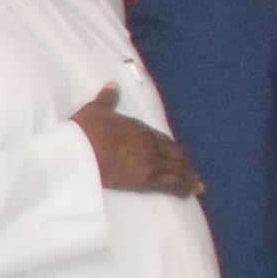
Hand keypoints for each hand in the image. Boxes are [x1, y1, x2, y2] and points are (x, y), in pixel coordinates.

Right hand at [74, 86, 202, 197]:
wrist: (80, 151)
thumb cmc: (86, 130)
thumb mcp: (95, 110)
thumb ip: (107, 99)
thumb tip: (113, 85)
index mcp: (140, 128)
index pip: (163, 139)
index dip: (172, 148)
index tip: (179, 154)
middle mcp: (150, 145)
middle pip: (173, 155)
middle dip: (184, 164)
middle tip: (193, 174)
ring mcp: (150, 163)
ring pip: (175, 170)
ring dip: (187, 177)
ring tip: (197, 186)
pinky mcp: (145, 180)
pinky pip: (169, 184)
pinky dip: (181, 188)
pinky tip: (189, 192)